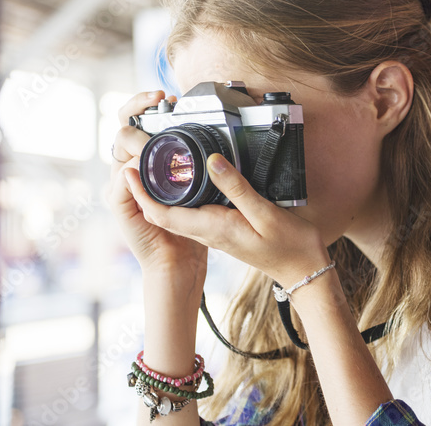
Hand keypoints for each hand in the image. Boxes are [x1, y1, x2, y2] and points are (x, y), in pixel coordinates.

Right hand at [107, 91, 207, 280]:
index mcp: (148, 160)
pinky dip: (129, 174)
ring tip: (154, 133)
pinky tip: (139, 166)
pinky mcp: (120, 205)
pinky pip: (119, 184)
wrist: (180, 258)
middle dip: (135, 109)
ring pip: (117, 150)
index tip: (164, 94)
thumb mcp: (202, 183)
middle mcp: (131, 168)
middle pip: (122, 128)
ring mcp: (122, 185)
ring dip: (135, 138)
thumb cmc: (193, 221)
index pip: (138, 122)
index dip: (145, 104)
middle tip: (156, 101)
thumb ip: (202, 162)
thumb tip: (218, 137)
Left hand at [123, 153, 330, 285]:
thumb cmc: (288, 246)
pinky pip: (193, 212)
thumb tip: (210, 161)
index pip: (163, 213)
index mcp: (212, 227)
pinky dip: (182, 196)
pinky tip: (188, 181)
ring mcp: (215, 231)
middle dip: (145, 189)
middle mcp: (208, 231)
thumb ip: (236, 188)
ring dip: (161, 192)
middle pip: (164, 212)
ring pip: (176, 212)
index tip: (128, 170)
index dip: (141, 193)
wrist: (302, 270)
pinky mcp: (223, 228)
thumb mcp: (264, 213)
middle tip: (136, 159)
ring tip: (154, 165)